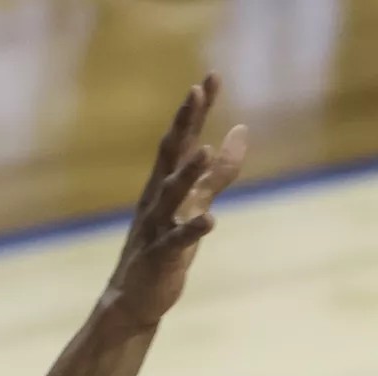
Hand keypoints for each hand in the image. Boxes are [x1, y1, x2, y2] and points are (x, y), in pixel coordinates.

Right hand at [106, 75, 249, 331]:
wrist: (136, 297)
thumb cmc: (167, 246)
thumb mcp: (198, 202)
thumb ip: (220, 171)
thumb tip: (241, 131)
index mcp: (165, 182)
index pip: (182, 137)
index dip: (196, 109)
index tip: (210, 77)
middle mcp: (157, 197)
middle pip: (170, 154)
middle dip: (184, 123)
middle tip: (195, 91)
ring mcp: (156, 226)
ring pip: (171, 194)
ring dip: (188, 172)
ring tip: (205, 150)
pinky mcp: (160, 257)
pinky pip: (176, 241)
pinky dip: (192, 230)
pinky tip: (209, 221)